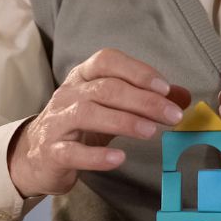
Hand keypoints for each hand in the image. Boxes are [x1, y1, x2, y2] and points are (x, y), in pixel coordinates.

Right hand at [7, 48, 189, 197]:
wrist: (37, 155)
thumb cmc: (81, 126)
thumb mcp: (113, 107)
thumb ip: (146, 99)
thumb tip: (183, 97)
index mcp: (84, 76)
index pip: (108, 61)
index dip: (137, 71)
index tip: (165, 87)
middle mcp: (69, 93)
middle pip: (106, 89)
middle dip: (143, 100)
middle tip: (172, 115)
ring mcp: (58, 122)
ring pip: (89, 113)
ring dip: (124, 121)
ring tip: (151, 132)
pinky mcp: (52, 152)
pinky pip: (72, 151)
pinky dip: (96, 156)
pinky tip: (119, 159)